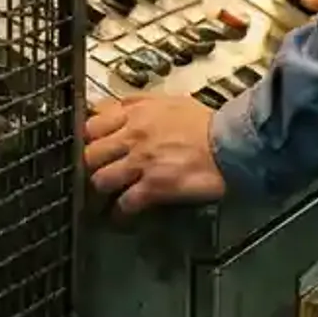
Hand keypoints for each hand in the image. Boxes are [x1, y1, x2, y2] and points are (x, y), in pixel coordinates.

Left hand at [83, 96, 226, 215]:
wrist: (229, 144)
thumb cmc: (202, 122)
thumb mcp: (166, 101)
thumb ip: (135, 103)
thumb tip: (107, 106)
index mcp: (135, 113)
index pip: (91, 124)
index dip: (87, 138)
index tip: (91, 146)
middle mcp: (133, 136)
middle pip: (90, 154)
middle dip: (91, 165)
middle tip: (97, 172)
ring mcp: (142, 162)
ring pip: (101, 179)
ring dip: (103, 189)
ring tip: (108, 194)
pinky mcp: (155, 187)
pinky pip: (125, 204)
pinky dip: (121, 212)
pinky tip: (122, 215)